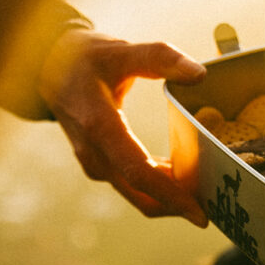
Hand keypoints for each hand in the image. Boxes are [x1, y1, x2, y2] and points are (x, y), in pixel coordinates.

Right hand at [38, 29, 208, 226]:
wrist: (46, 67)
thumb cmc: (84, 58)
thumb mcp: (121, 51)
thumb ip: (160, 58)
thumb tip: (199, 73)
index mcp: (99, 127)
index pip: (139, 172)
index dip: (171, 195)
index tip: (200, 213)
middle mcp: (95, 154)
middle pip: (141, 194)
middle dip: (178, 205)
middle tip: (217, 204)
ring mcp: (95, 163)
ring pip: (137, 194)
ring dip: (170, 197)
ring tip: (207, 189)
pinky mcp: (100, 164)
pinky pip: (132, 185)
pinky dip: (159, 187)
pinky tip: (183, 175)